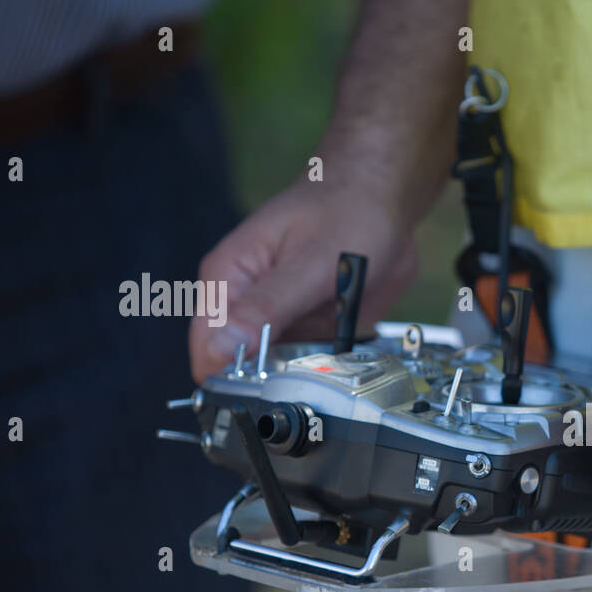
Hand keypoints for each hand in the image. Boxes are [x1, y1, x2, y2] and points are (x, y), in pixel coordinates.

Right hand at [188, 177, 416, 382]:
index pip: (207, 346)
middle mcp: (246, 300)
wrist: (385, 198)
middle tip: (310, 374)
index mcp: (229, 277)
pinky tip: (346, 348)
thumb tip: (220, 349)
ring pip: (277, 368)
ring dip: (304, 373)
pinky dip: (326, 364)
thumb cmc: (346, 211)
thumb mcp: (309, 263)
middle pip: (240, 364)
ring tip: (334, 352)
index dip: (229, 377)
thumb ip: (267, 307)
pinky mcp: (306, 324)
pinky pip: (308, 361)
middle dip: (272, 379)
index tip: (263, 393)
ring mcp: (278, 316)